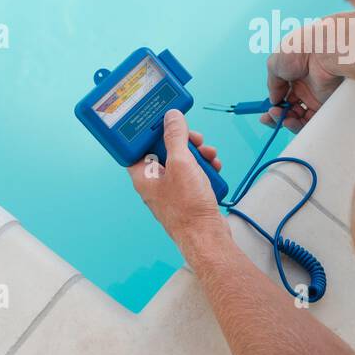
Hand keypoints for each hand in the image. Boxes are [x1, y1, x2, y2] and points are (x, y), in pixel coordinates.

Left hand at [127, 110, 224, 242]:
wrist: (207, 236)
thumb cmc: (188, 208)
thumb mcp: (181, 163)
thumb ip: (175, 137)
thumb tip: (171, 118)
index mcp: (143, 175)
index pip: (139, 145)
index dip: (152, 132)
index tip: (165, 122)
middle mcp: (155, 182)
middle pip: (166, 150)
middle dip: (184, 143)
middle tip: (196, 140)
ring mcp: (171, 190)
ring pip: (183, 161)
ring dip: (199, 155)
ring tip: (210, 157)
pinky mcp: (187, 195)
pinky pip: (193, 174)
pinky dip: (204, 169)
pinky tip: (214, 169)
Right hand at [262, 25, 345, 132]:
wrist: (321, 51)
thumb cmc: (298, 50)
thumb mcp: (275, 64)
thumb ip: (272, 84)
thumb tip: (273, 99)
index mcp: (293, 75)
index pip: (282, 95)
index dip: (273, 105)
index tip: (265, 112)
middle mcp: (304, 86)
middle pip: (289, 109)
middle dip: (277, 115)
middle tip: (270, 116)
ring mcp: (313, 96)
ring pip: (298, 117)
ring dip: (285, 121)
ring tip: (279, 117)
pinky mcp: (323, 104)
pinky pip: (310, 121)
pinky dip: (297, 125)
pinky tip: (288, 120)